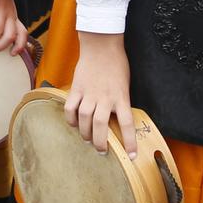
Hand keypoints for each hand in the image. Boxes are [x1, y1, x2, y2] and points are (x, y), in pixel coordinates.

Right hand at [65, 31, 135, 154]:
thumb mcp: (125, 84)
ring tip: (87, 139)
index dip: (129, 142)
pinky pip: (70, 108)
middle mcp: (105, 98)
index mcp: (121, 97)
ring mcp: (89, 93)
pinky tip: (74, 123)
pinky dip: (71, 119)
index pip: (127, 124)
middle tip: (101, 151)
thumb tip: (117, 120)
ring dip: (85, 133)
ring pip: (84, 120)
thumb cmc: (117, 64)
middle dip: (100, 143)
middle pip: (100, 127)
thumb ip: (120, 102)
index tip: (132, 156)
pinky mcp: (77, 88)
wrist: (102, 45)